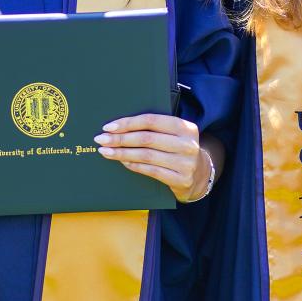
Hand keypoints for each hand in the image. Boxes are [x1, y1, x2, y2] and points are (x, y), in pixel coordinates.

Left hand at [93, 113, 212, 202]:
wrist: (200, 174)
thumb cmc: (178, 148)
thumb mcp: (173, 134)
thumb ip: (154, 128)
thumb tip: (118, 126)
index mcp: (184, 127)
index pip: (150, 121)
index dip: (127, 123)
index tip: (108, 126)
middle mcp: (187, 144)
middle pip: (146, 138)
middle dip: (120, 138)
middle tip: (101, 139)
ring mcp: (185, 163)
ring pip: (146, 155)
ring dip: (122, 153)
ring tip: (106, 151)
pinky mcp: (181, 179)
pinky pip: (150, 171)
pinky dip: (133, 165)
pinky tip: (122, 161)